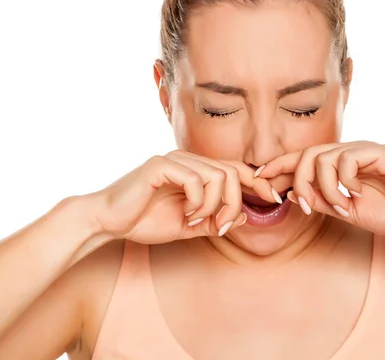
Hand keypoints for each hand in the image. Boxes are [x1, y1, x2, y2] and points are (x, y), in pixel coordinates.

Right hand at [88, 151, 276, 242]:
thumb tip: (245, 215)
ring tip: (199, 222)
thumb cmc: (145, 220)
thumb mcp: (189, 225)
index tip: (276, 199)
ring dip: (216, 205)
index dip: (259, 182)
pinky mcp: (161, 165)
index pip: (236, 169)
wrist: (108, 221)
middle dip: (237, 201)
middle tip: (223, 225)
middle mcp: (189, 159)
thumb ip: (215, 220)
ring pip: (219, 176)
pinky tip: (187, 215)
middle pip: (233, 171)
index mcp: (197, 170)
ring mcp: (175, 159)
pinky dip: (199, 202)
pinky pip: (196, 179)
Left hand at [257, 141, 384, 234]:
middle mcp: (347, 152)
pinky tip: (356, 195)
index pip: (301, 159)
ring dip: (323, 186)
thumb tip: (290, 195)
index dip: (278, 166)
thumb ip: (322, 200)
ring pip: (323, 156)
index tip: (258, 180)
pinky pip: (347, 159)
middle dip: (297, 181)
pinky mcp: (379, 152)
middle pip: (306, 155)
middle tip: (303, 205)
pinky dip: (345, 181)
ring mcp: (363, 150)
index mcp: (338, 164)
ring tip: (339, 206)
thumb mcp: (346, 210)